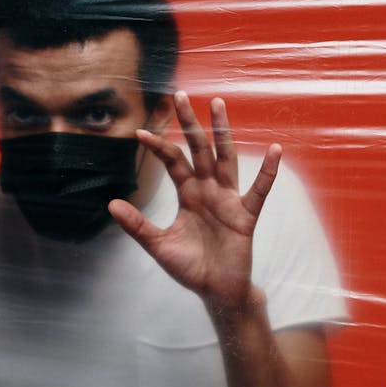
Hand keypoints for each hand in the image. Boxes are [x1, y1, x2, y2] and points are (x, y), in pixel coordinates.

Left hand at [108, 92, 278, 310]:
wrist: (216, 291)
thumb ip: (137, 225)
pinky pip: (259, 190)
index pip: (174, 161)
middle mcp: (208, 190)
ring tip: (217, 104)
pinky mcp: (245, 215)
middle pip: (199, 148)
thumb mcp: (158, 245)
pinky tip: (275, 149)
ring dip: (222, 131)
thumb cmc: (191, 267)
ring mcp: (228, 199)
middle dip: (190, 123)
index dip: (159, 146)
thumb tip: (110, 205)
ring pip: (225, 158)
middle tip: (179, 95)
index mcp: (188, 194)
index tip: (140, 133)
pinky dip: (267, 171)